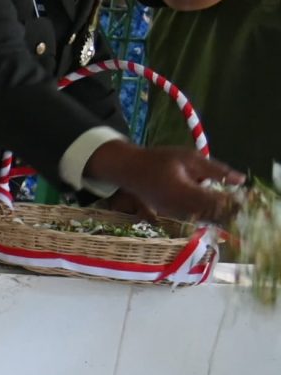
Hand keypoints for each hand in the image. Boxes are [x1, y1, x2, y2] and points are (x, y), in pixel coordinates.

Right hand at [87, 142, 243, 226]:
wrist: (130, 170)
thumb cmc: (159, 159)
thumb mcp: (189, 157)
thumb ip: (215, 170)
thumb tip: (241, 180)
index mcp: (184, 192)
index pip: (217, 202)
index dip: (234, 201)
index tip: (245, 196)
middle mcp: (179, 207)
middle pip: (213, 214)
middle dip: (230, 209)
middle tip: (241, 200)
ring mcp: (174, 214)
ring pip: (206, 218)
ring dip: (220, 212)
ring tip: (228, 201)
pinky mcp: (172, 215)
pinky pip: (195, 217)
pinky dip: (207, 212)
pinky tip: (211, 203)